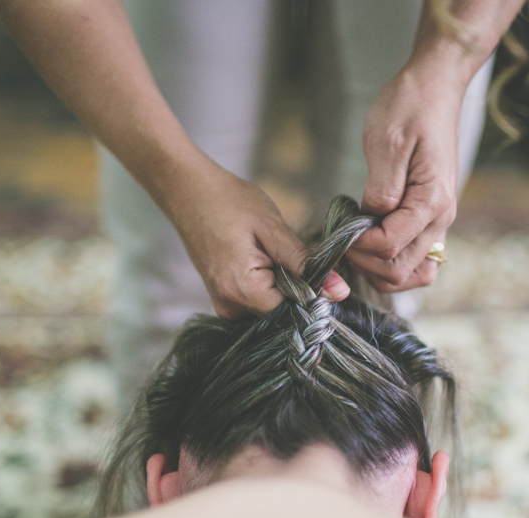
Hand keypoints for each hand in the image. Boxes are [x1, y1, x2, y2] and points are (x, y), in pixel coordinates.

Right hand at [170, 163, 349, 318]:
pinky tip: (265, 262)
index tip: (316, 269)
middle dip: (297, 290)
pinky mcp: (224, 300)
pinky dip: (270, 287)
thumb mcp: (272, 228)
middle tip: (290, 254)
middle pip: (282, 315)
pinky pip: (258, 304)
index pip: (293, 311)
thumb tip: (340, 291)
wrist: (188, 191)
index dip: (311, 293)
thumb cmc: (228, 202)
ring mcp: (225, 306)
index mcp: (241, 291)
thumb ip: (306, 263)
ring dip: (284, 288)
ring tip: (273, 255)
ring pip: (272, 310)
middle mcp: (230, 307)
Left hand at [347, 57, 464, 292]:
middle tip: (341, 238)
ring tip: (355, 244)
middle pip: (401, 271)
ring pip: (411, 272)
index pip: (389, 248)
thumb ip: (380, 190)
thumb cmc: (411, 107)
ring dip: (379, 268)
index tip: (337, 227)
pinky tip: (369, 239)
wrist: (436, 86)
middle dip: (365, 262)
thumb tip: (370, 222)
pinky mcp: (429, 215)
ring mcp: (438, 219)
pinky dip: (390, 258)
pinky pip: (415, 256)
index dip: (357, 246)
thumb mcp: (388, 144)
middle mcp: (441, 218)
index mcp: (432, 202)